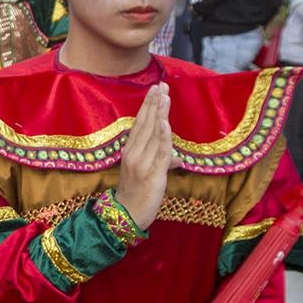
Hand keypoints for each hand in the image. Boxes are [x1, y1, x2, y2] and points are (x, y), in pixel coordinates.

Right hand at [113, 84, 174, 231]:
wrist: (127, 216)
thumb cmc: (137, 196)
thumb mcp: (148, 175)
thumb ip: (162, 162)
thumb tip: (176, 158)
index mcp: (130, 151)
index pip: (140, 124)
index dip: (148, 106)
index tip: (155, 90)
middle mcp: (133, 154)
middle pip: (145, 124)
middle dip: (154, 104)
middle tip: (161, 85)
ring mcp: (142, 163)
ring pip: (152, 134)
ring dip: (159, 114)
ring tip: (164, 96)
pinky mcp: (151, 173)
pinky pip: (159, 152)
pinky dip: (162, 137)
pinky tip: (164, 123)